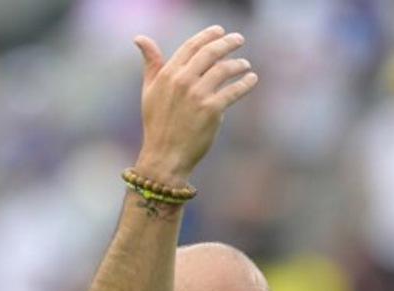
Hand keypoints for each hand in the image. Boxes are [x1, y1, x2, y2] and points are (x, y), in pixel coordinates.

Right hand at [132, 25, 257, 183]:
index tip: (220, 31)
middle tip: (239, 39)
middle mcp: (183, 81)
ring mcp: (198, 95)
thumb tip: (141, 39)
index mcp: (168, 74)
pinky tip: (252, 79)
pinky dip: (246, 83)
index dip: (208, 35)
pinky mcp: (212, 110)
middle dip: (227, 43)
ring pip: (224, 70)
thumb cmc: (157, 124)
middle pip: (210, 53)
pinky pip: (233, 91)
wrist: (165, 156)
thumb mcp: (149, 91)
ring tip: (245, 65)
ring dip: (238, 64)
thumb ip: (151, 64)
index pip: (191, 46)